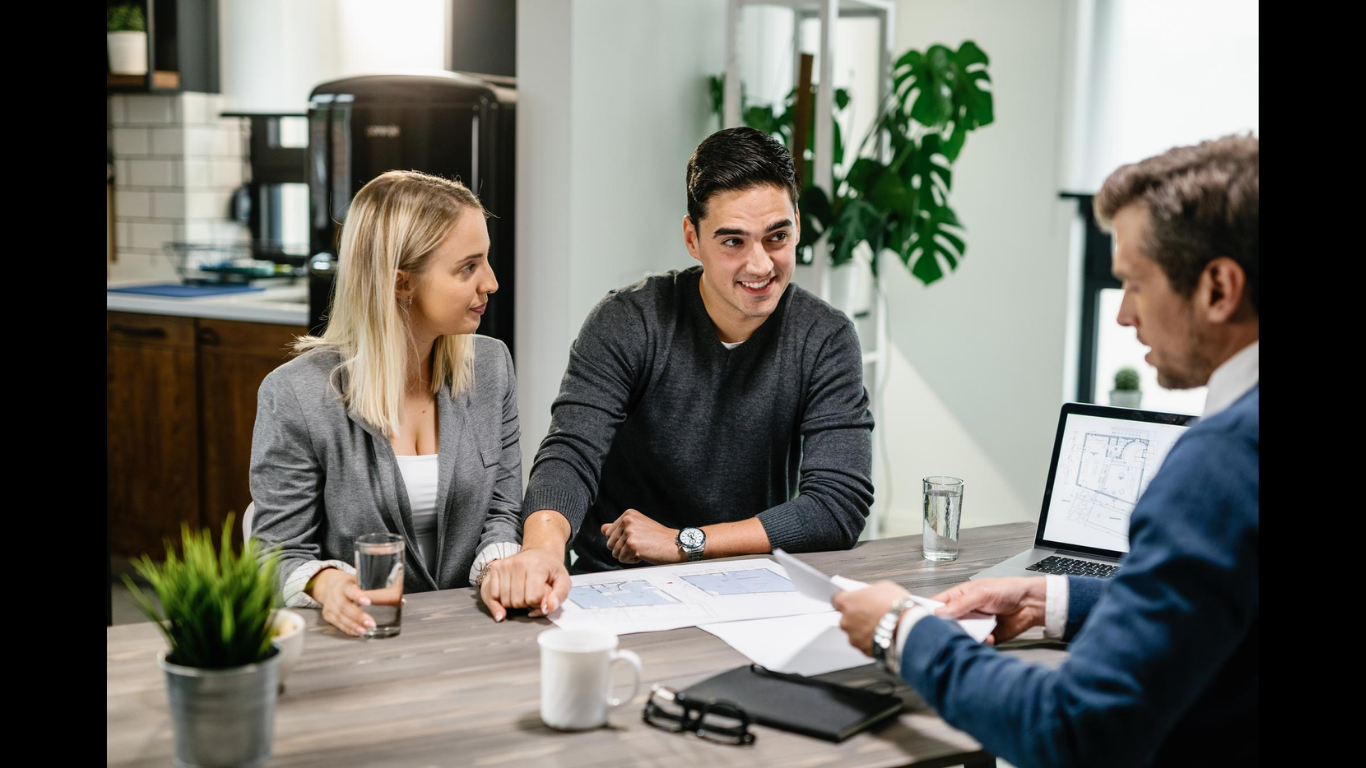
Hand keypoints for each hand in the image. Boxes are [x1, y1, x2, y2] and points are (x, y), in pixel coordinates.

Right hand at [309, 568, 388, 637]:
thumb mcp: (362, 581)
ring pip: (340, 616)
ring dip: (353, 625)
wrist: (329, 584)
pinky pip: (337, 623)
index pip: (350, 589)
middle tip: (371, 623)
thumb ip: (381, 590)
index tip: (367, 602)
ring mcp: (330, 605)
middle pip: (345, 606)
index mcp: (346, 583)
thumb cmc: (352, 584)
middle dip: (358, 616)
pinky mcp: (328, 614)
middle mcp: (336, 594)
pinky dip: (348, 629)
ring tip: (365, 630)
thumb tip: (402, 601)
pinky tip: (357, 632)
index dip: (358, 596)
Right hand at [479, 547, 571, 621]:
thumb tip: (548, 608)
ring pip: (505, 601)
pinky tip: (512, 591)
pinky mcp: (495, 567)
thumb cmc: (551, 570)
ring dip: (514, 603)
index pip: (533, 598)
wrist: (540, 553)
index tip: (542, 596)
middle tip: (532, 594)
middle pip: (517, 602)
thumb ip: (559, 596)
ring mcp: (505, 564)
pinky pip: (493, 595)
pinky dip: (502, 598)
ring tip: (523, 592)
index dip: (539, 603)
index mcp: (537, 566)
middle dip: (526, 604)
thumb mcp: (563, 581)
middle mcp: (518, 563)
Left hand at [600, 509, 680, 564]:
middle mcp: (627, 521)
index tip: (637, 538)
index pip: (608, 533)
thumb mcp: (638, 528)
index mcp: (628, 514)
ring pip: (615, 553)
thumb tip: (602, 528)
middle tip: (640, 545)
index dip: (621, 541)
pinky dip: (632, 561)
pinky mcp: (632, 545)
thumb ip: (619, 527)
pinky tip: (644, 554)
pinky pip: (622, 559)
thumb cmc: (657, 538)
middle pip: (609, 544)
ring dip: (628, 555)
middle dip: (622, 549)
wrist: (675, 544)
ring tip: (643, 549)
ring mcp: (629, 532)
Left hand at [831, 581, 909, 655]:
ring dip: (864, 630)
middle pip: (846, 618)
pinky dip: (872, 641)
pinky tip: (884, 635)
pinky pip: (865, 644)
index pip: (837, 599)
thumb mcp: (883, 587)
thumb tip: (869, 594)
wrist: (908, 628)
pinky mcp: (863, 651)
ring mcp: (854, 638)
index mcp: (847, 602)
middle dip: (857, 616)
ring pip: (855, 633)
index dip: (847, 600)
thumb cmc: (897, 607)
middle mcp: (846, 621)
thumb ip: (869, 592)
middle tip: (873, 613)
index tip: (853, 600)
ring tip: (881, 625)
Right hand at [930, 577, 1046, 644]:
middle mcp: (966, 611)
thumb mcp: (981, 593)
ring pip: (962, 635)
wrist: (1031, 604)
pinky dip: (982, 642)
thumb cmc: (1008, 590)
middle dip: (949, 627)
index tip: (924, 619)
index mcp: (960, 596)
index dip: (929, 611)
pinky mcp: (986, 636)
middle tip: (953, 629)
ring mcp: (975, 624)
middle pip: (948, 623)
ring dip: (967, 636)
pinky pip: (977, 643)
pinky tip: (989, 636)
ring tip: (976, 631)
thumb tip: (940, 611)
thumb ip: (961, 603)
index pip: (938, 604)